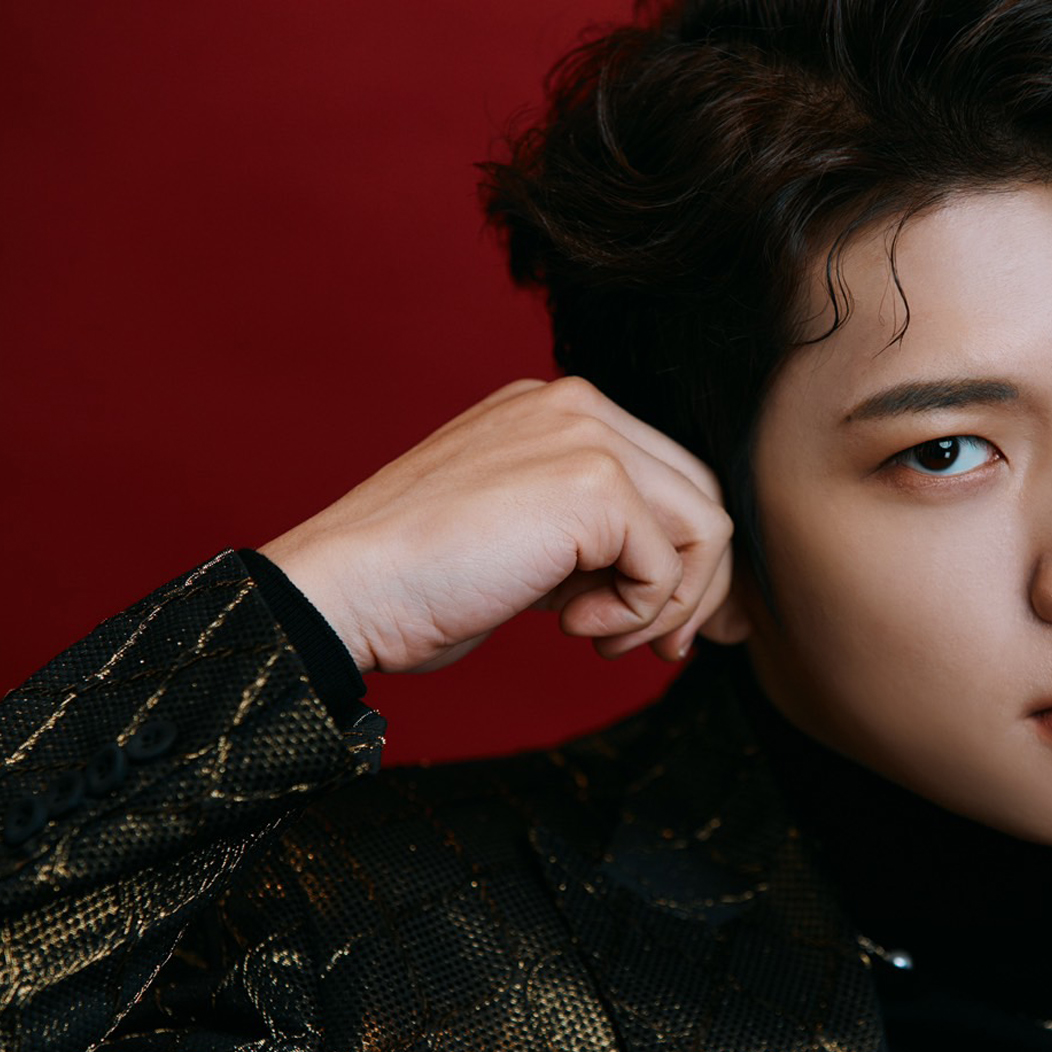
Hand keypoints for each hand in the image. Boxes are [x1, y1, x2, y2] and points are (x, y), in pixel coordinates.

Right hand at [260, 377, 743, 673]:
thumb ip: (595, 540)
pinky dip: (633, 616)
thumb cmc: (420, 581)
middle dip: (695, 586)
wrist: (346, 589)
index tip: (664, 624)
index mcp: (556, 409)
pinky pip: (668, 568)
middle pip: (700, 497)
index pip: (669, 477)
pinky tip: (569, 625)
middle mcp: (578, 404)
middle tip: (659, 647)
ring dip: (667, 605)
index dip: (684, 558)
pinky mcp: (593, 484)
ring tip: (601, 636)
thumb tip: (679, 587)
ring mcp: (587, 436)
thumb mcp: (525, 541)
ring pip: (705, 528)